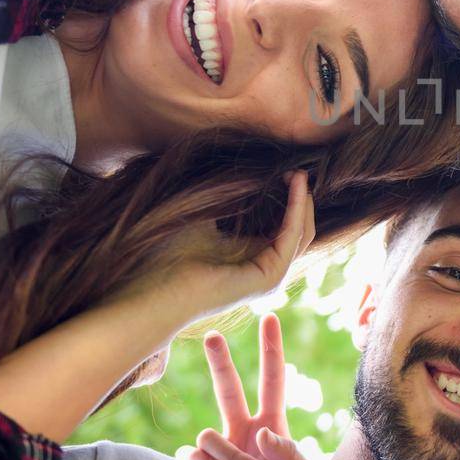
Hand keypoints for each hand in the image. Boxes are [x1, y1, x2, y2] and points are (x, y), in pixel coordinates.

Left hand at [164, 171, 318, 320]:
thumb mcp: (206, 218)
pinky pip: (292, 236)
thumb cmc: (170, 257)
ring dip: (302, 200)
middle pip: (298, 230)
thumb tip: (246, 174)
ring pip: (302, 233)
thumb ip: (229, 202)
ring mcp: (271, 277)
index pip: (283, 227)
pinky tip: (293, 186)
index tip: (284, 170)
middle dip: (300, 197)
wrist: (157, 290)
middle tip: (296, 169)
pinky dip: (296, 209)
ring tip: (298, 173)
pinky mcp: (270, 276)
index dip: (288, 198)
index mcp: (251, 258)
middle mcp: (265, 269)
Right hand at [176, 313, 316, 459]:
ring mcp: (222, 448)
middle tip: (212, 335)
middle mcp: (243, 429)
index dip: (271, 349)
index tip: (269, 317)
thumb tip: (262, 434)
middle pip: (229, 389)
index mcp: (272, 422)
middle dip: (220, 362)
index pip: (273, 380)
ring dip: (224, 457)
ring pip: (207, 436)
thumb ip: (288, 454)